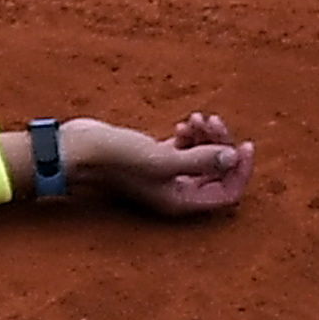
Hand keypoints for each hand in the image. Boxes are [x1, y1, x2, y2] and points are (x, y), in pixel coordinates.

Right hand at [74, 111, 252, 218]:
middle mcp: (175, 191)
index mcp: (180, 200)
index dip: (240, 170)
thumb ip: (201, 160)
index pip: (227, 192)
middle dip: (221, 146)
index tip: (244, 145)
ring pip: (201, 158)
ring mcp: (164, 175)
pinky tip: (183, 124)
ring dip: (206, 138)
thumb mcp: (162, 159)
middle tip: (213, 121)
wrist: (75, 149)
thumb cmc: (114, 158)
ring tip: (197, 119)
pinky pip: (185, 150)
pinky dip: (190, 136)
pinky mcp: (152, 158)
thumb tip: (233, 157)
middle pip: (216, 173)